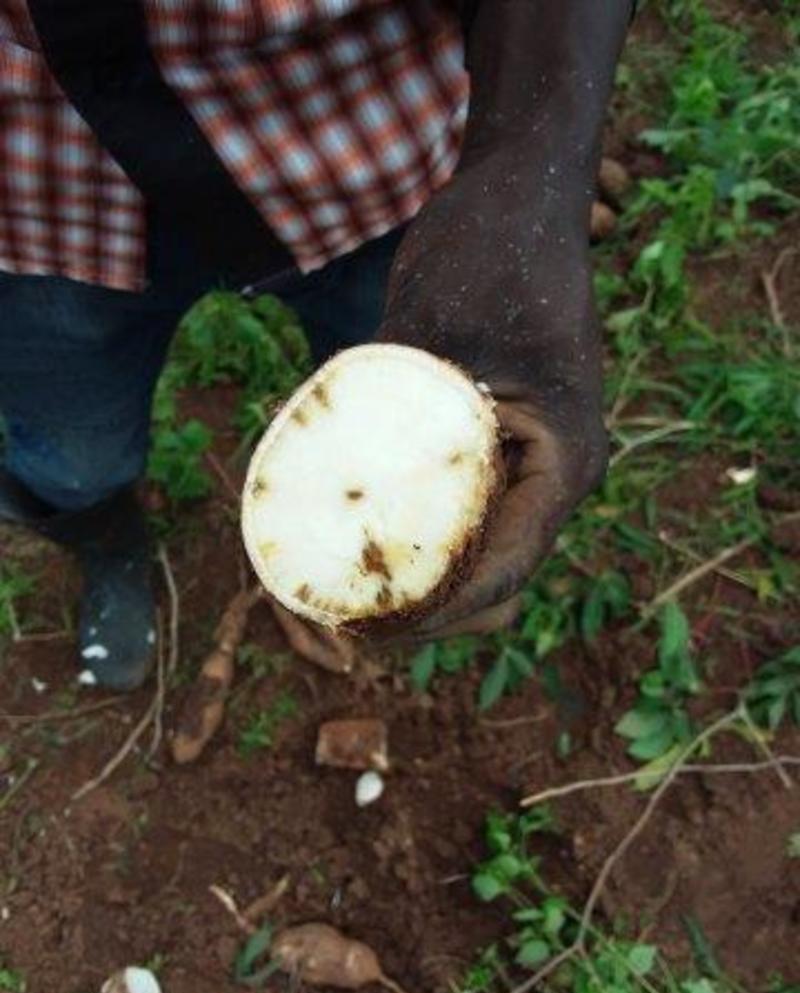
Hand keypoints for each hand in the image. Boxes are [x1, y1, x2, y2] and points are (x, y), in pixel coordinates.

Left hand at [374, 139, 607, 636]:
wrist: (518, 194)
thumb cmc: (490, 250)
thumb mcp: (432, 334)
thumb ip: (390, 415)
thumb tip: (320, 496)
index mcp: (564, 464)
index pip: (501, 573)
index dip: (432, 616)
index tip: (361, 630)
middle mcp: (551, 476)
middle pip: (490, 582)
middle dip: (419, 612)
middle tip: (337, 620)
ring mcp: (526, 463)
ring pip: (474, 554)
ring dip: (415, 580)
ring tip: (337, 591)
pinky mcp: (495, 444)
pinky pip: (458, 512)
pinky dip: (412, 536)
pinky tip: (352, 535)